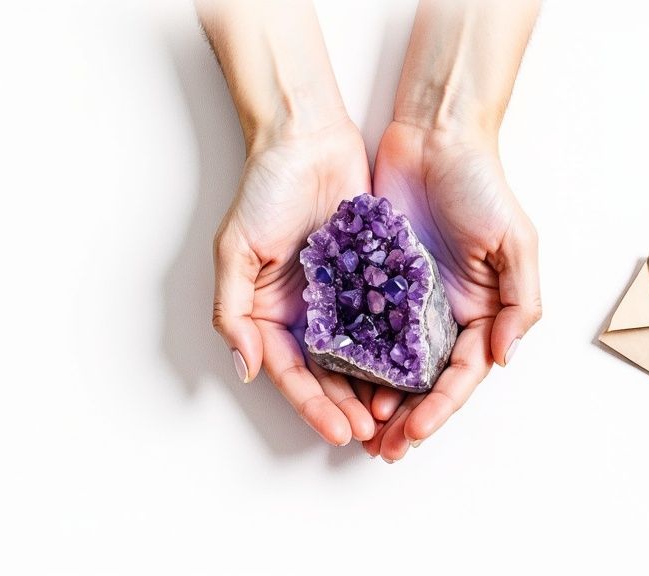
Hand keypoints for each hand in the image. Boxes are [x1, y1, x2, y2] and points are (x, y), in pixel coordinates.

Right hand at [199, 0, 375, 445]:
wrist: (308, 137)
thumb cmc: (265, 188)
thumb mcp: (235, 249)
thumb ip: (233, 311)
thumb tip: (245, 368)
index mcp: (271, 313)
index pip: (292, 373)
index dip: (314, 405)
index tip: (338, 431)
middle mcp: (306, 312)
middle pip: (328, 373)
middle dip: (347, 406)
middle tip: (373, 434)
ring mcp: (341, 295)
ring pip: (360, 355)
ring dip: (375, 387)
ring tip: (398, 414)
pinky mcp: (372, 274)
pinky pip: (386, 318)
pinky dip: (397, 346)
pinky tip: (416, 368)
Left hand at [363, 121, 541, 460]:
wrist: (434, 135)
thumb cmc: (482, 183)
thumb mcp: (516, 241)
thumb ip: (519, 302)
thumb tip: (505, 359)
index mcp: (480, 310)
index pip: (461, 374)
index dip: (440, 407)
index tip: (414, 432)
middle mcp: (442, 312)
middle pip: (424, 380)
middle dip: (406, 418)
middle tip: (381, 449)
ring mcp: (405, 297)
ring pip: (390, 362)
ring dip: (377, 398)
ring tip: (357, 428)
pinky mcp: (373, 277)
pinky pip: (361, 325)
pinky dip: (352, 356)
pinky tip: (336, 379)